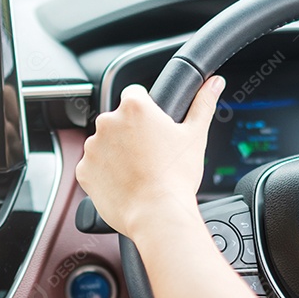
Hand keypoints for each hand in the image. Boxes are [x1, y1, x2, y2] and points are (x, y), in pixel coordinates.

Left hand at [76, 76, 224, 237]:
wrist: (157, 214)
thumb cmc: (176, 176)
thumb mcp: (195, 135)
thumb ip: (203, 103)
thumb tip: (214, 83)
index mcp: (134, 107)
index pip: (135, 93)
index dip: (147, 109)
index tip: (153, 127)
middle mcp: (108, 122)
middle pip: (119, 119)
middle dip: (131, 132)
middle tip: (150, 154)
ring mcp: (93, 147)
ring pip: (105, 143)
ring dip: (117, 152)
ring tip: (139, 171)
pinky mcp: (84, 170)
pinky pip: (94, 166)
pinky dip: (106, 173)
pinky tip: (125, 182)